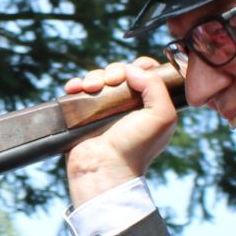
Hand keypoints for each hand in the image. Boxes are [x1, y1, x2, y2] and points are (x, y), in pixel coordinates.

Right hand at [60, 57, 179, 203]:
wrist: (105, 168)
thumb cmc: (136, 147)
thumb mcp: (161, 116)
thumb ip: (156, 86)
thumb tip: (132, 69)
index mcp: (149, 104)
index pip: (147, 73)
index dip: (140, 67)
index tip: (134, 72)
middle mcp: (127, 105)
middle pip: (121, 72)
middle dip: (114, 71)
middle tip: (111, 82)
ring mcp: (104, 109)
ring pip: (99, 78)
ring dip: (93, 77)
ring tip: (90, 88)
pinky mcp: (83, 114)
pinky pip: (79, 90)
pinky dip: (75, 84)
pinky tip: (73, 88)